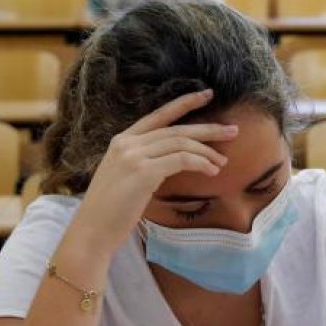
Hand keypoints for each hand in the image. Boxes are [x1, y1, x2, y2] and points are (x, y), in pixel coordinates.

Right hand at [69, 90, 237, 253]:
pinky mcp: (143, 172)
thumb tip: (176, 159)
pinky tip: (212, 171)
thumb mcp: (125, 176)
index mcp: (122, 140)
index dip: (185, 103)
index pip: (159, 115)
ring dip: (207, 151)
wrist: (92, 230)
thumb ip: (145, 161)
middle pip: (177, 129)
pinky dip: (200, 163)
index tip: (207, 95)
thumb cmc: (111, 210)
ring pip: (181, 143)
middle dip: (208, 129)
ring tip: (223, 161)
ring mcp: (134, 156)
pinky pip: (181, 160)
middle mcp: (127, 143)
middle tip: (233, 131)